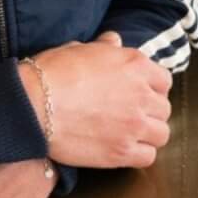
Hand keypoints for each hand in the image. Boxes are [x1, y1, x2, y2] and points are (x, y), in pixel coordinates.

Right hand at [24, 31, 171, 167]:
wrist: (34, 105)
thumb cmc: (52, 73)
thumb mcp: (80, 49)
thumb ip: (104, 47)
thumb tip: (113, 41)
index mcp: (135, 65)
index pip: (164, 80)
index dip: (152, 88)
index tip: (139, 94)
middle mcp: (142, 94)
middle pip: (163, 108)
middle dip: (150, 112)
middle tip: (131, 115)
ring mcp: (134, 125)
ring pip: (162, 134)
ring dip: (149, 134)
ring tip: (130, 134)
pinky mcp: (122, 152)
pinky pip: (148, 157)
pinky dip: (139, 154)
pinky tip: (124, 149)